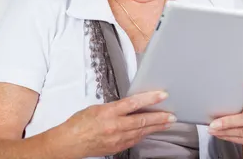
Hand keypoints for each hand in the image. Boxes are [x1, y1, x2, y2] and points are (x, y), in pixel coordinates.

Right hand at [61, 91, 175, 157]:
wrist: (69, 143)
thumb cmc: (80, 123)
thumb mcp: (98, 107)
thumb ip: (116, 107)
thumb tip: (132, 105)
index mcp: (108, 112)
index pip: (133, 103)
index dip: (150, 99)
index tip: (162, 95)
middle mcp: (114, 126)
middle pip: (142, 121)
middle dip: (160, 118)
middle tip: (172, 115)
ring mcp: (117, 139)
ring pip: (141, 132)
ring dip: (156, 127)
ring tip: (167, 123)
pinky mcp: (117, 147)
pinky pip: (134, 140)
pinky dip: (144, 134)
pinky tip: (151, 131)